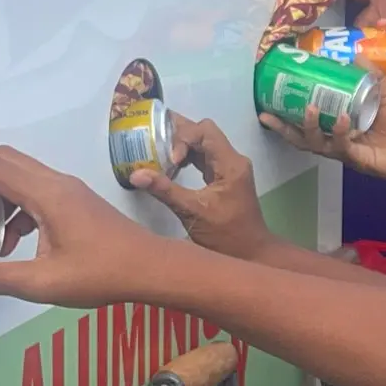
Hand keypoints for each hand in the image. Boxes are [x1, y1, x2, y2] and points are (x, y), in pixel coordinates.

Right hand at [0, 146, 173, 306]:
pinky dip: (16, 203)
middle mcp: (57, 183)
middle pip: (7, 160)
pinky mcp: (77, 200)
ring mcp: (70, 189)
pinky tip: (12, 239)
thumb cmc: (100, 274)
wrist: (150, 268)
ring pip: (23, 174)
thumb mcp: (42, 282)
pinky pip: (37, 189)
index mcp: (46, 194)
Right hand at [130, 115, 277, 260]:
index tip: (170, 160)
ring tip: (156, 151)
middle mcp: (232, 160)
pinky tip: (169, 166)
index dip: (183, 138)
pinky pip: (204, 158)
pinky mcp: (223, 178)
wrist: (251, 253)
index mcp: (230, 164)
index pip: (206, 131)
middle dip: (179, 134)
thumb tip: (135, 174)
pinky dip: (187, 158)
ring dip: (182, 146)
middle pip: (204, 133)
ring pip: (204, 144)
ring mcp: (229, 169)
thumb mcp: (192, 212)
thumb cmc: (226, 235)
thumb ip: (164, 190)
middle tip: (153, 140)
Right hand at [259, 74, 385, 184]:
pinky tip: (341, 120)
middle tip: (268, 112)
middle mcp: (339, 138)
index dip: (288, 110)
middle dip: (283, 126)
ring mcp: (347, 150)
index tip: (272, 95)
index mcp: (341, 123)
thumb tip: (355, 53)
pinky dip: (339, 133)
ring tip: (310, 108)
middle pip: (302, 135)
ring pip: (317, 143)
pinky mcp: (359, 159)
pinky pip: (343, 147)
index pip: (309, 118)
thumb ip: (372, 77)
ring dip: (310, 126)